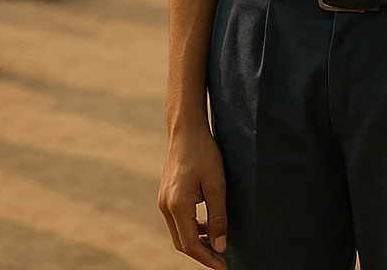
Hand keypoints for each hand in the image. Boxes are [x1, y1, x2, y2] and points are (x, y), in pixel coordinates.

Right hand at [158, 121, 227, 268]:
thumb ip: (218, 218)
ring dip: (196, 242)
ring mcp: (163, 201)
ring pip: (178, 234)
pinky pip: (176, 222)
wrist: (186, 130)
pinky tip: (206, 226)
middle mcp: (165, 206)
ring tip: (216, 244)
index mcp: (177, 205)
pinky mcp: (166, 196)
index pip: (190, 244)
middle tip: (221, 259)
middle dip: (201, 254)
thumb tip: (219, 246)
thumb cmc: (204, 154)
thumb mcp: (217, 185)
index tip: (223, 266)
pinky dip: (190, 230)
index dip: (207, 259)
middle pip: (181, 243)